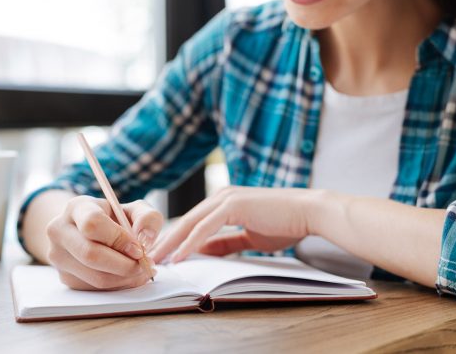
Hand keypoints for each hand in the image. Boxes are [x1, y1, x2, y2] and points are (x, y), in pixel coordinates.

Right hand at [46, 196, 162, 290]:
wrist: (88, 231)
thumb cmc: (114, 219)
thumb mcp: (134, 210)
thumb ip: (148, 218)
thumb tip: (145, 239)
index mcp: (77, 208)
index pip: (92, 224)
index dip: (119, 239)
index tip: (139, 248)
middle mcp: (60, 231)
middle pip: (91, 255)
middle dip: (125, 264)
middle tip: (145, 264)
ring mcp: (58, 257)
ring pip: (96, 277)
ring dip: (126, 278)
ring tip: (141, 269)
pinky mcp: (65, 277)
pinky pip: (96, 289)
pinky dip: (119, 286)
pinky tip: (128, 275)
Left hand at [150, 186, 314, 262]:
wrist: (307, 212)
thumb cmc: (283, 223)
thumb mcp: (248, 237)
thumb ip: (225, 242)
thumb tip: (202, 251)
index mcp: (224, 202)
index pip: (192, 222)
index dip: (175, 238)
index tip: (162, 255)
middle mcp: (221, 197)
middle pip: (185, 221)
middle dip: (165, 240)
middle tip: (148, 257)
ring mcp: (226, 198)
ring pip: (191, 223)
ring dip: (172, 242)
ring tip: (157, 258)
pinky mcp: (233, 205)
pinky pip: (206, 227)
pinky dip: (191, 242)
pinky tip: (180, 255)